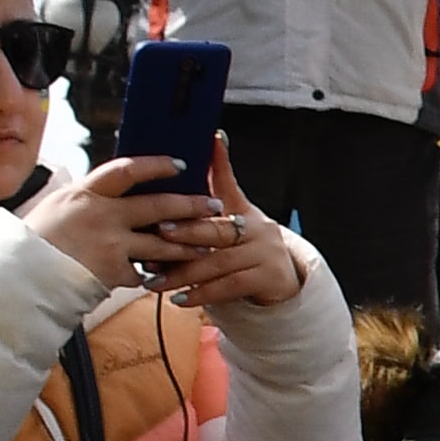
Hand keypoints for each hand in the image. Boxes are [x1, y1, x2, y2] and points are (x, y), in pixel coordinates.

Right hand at [31, 153, 230, 294]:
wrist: (21, 277)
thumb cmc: (36, 240)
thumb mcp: (58, 206)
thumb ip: (89, 197)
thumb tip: (115, 186)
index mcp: (84, 193)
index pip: (127, 170)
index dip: (156, 165)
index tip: (180, 164)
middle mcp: (101, 215)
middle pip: (158, 206)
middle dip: (191, 205)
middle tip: (214, 204)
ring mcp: (110, 244)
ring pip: (163, 244)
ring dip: (189, 245)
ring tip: (208, 245)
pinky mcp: (114, 272)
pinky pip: (144, 274)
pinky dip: (156, 276)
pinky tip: (172, 277)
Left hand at [160, 135, 307, 311]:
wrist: (284, 278)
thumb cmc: (247, 245)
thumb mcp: (235, 213)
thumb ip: (217, 185)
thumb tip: (211, 141)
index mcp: (244, 210)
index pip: (224, 190)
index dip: (206, 183)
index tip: (180, 186)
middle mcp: (259, 228)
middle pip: (218, 231)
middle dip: (186, 234)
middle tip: (158, 235)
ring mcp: (266, 254)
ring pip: (219, 262)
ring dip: (184, 273)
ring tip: (155, 280)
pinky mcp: (269, 278)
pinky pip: (230, 286)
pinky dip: (203, 293)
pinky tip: (181, 299)